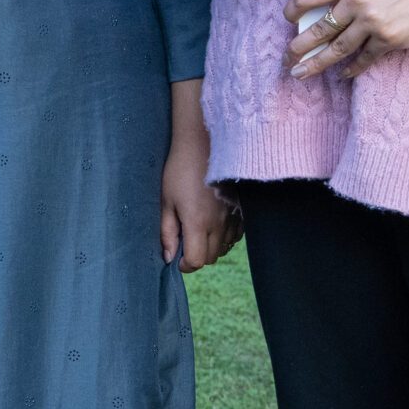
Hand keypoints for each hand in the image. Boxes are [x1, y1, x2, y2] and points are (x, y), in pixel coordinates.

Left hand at [160, 82, 236, 271]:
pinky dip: (223, 237)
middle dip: (195, 256)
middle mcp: (219, 224)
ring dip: (210, 247)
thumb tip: (168, 257)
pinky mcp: (242, 212)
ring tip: (197, 230)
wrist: (204, 144)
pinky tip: (212, 223)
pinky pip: (234, 236)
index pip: (196, 261)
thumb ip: (168, 231)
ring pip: (223, 248)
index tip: (176, 257)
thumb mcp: (167, 200)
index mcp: (198, 223)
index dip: (183, 264)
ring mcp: (233, 218)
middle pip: (210, 258)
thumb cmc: (180, 170)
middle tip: (184, 241)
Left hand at [285, 0, 408, 79]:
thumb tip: (321, 18)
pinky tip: (343, 75)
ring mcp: (372, 22)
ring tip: (302, 73)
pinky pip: (363, 59)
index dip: (292, 12)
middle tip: (287, 61)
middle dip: (299, 48)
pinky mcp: (389, 40)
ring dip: (317, 63)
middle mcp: (356, 2)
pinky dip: (352, 69)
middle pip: (318, 29)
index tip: (288, 23)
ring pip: (337, 48)